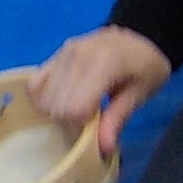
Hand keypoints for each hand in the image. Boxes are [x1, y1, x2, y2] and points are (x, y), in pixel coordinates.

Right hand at [28, 25, 170, 155]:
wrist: (142, 34)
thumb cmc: (147, 66)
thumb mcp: (140, 93)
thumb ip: (118, 118)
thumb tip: (102, 149)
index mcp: (103, 63)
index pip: (74, 109)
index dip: (82, 127)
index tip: (97, 127)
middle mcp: (77, 55)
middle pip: (56, 106)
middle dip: (69, 122)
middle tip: (90, 119)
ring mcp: (63, 52)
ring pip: (43, 98)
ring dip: (56, 112)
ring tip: (78, 109)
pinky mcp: (55, 54)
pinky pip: (35, 84)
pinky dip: (43, 98)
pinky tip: (61, 101)